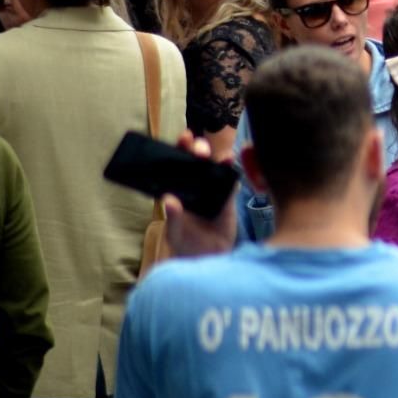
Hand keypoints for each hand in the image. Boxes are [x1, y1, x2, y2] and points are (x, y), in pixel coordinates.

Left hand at [163, 130, 237, 256]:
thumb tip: (168, 200)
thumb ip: (173, 218)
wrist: (209, 259)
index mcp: (179, 190)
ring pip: (214, 167)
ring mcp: (213, 190)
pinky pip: (230, 181)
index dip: (180, 149)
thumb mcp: (175, 233)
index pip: (177, 165)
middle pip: (196, 162)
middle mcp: (195, 186)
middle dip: (197, 149)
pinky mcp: (227, 198)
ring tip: (217, 154)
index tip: (183, 137)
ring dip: (215, 156)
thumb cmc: (187, 245)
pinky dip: (230, 169)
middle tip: (197, 146)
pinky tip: (230, 161)